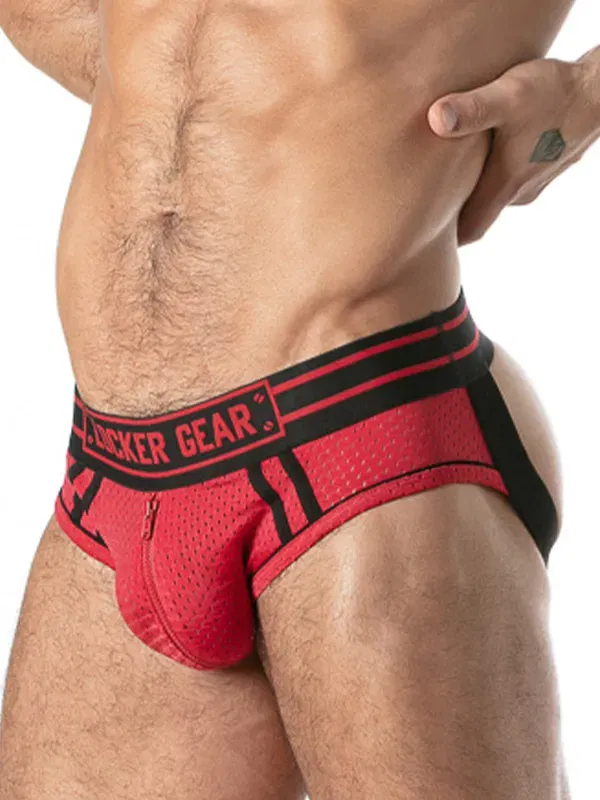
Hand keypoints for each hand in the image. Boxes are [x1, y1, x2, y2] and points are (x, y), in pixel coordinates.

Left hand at [427, 57, 599, 244]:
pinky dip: (492, 177)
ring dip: (473, 192)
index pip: (469, 230)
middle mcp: (520, 191)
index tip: (422, 235)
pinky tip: (479, 156)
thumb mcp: (509, 94)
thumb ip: (472, 108)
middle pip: (478, 216)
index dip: (446, 239)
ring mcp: (534, 182)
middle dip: (453, 215)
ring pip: (494, 197)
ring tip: (443, 178)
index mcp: (506, 184)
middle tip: (421, 206)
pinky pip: (510, 182)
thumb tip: (435, 118)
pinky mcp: (542, 167)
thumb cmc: (555, 92)